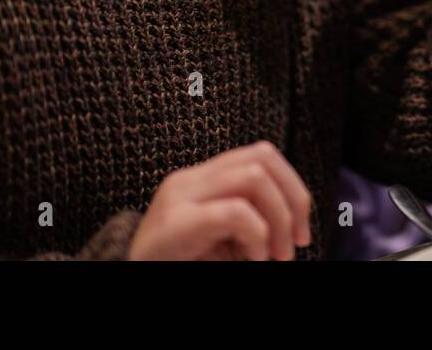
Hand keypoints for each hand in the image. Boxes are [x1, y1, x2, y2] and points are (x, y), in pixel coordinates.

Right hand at [128, 141, 311, 260]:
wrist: (129, 276)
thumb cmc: (180, 263)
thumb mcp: (222, 237)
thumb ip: (252, 218)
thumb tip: (298, 222)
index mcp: (203, 178)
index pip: (261, 155)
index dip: (293, 187)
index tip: (302, 229)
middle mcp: (190, 179)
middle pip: (262, 157)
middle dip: (292, 200)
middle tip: (294, 244)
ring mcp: (180, 196)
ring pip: (254, 177)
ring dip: (278, 219)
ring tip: (275, 255)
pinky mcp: (176, 222)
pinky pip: (235, 212)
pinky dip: (258, 236)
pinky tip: (256, 258)